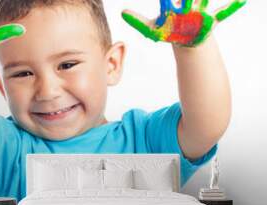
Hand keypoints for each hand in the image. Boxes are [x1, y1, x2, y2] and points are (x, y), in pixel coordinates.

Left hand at [122, 0, 246, 46]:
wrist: (186, 41)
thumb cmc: (169, 32)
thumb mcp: (152, 29)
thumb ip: (137, 21)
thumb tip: (121, 12)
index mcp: (172, 5)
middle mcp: (187, 4)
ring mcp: (200, 11)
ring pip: (204, 0)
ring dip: (204, 0)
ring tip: (203, 0)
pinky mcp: (211, 20)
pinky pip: (224, 12)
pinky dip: (232, 7)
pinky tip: (242, 1)